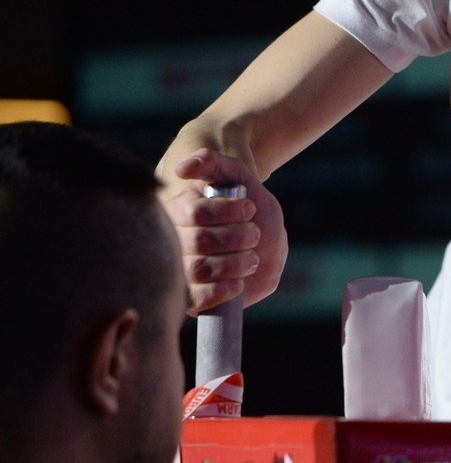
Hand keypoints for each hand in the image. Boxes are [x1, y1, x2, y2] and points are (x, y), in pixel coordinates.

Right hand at [161, 149, 287, 312]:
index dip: (228, 211)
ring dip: (235, 263)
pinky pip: (197, 300)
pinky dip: (220, 291)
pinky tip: (238, 283)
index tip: (250, 208)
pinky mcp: (192, 296)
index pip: (196, 212)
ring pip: (199, 270)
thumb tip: (183, 169)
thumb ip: (213, 162)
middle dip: (237, 236)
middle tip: (254, 234)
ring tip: (252, 257)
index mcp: (177, 211)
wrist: (264, 236)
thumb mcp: (236, 176)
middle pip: (200, 241)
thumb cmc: (246, 204)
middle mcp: (173, 241)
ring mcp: (180, 270)